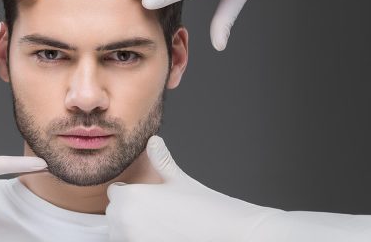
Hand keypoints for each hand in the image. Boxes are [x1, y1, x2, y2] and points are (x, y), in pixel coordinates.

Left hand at [106, 136, 370, 241]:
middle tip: (175, 221)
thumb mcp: (187, 183)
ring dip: (147, 235)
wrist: (252, 241)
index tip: (156, 206)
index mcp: (133, 202)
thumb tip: (155, 139)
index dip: (137, 202)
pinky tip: (183, 234)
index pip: (118, 201)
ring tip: (182, 228)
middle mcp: (128, 226)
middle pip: (120, 223)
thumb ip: (166, 161)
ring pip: (129, 240)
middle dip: (139, 221)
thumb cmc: (218, 215)